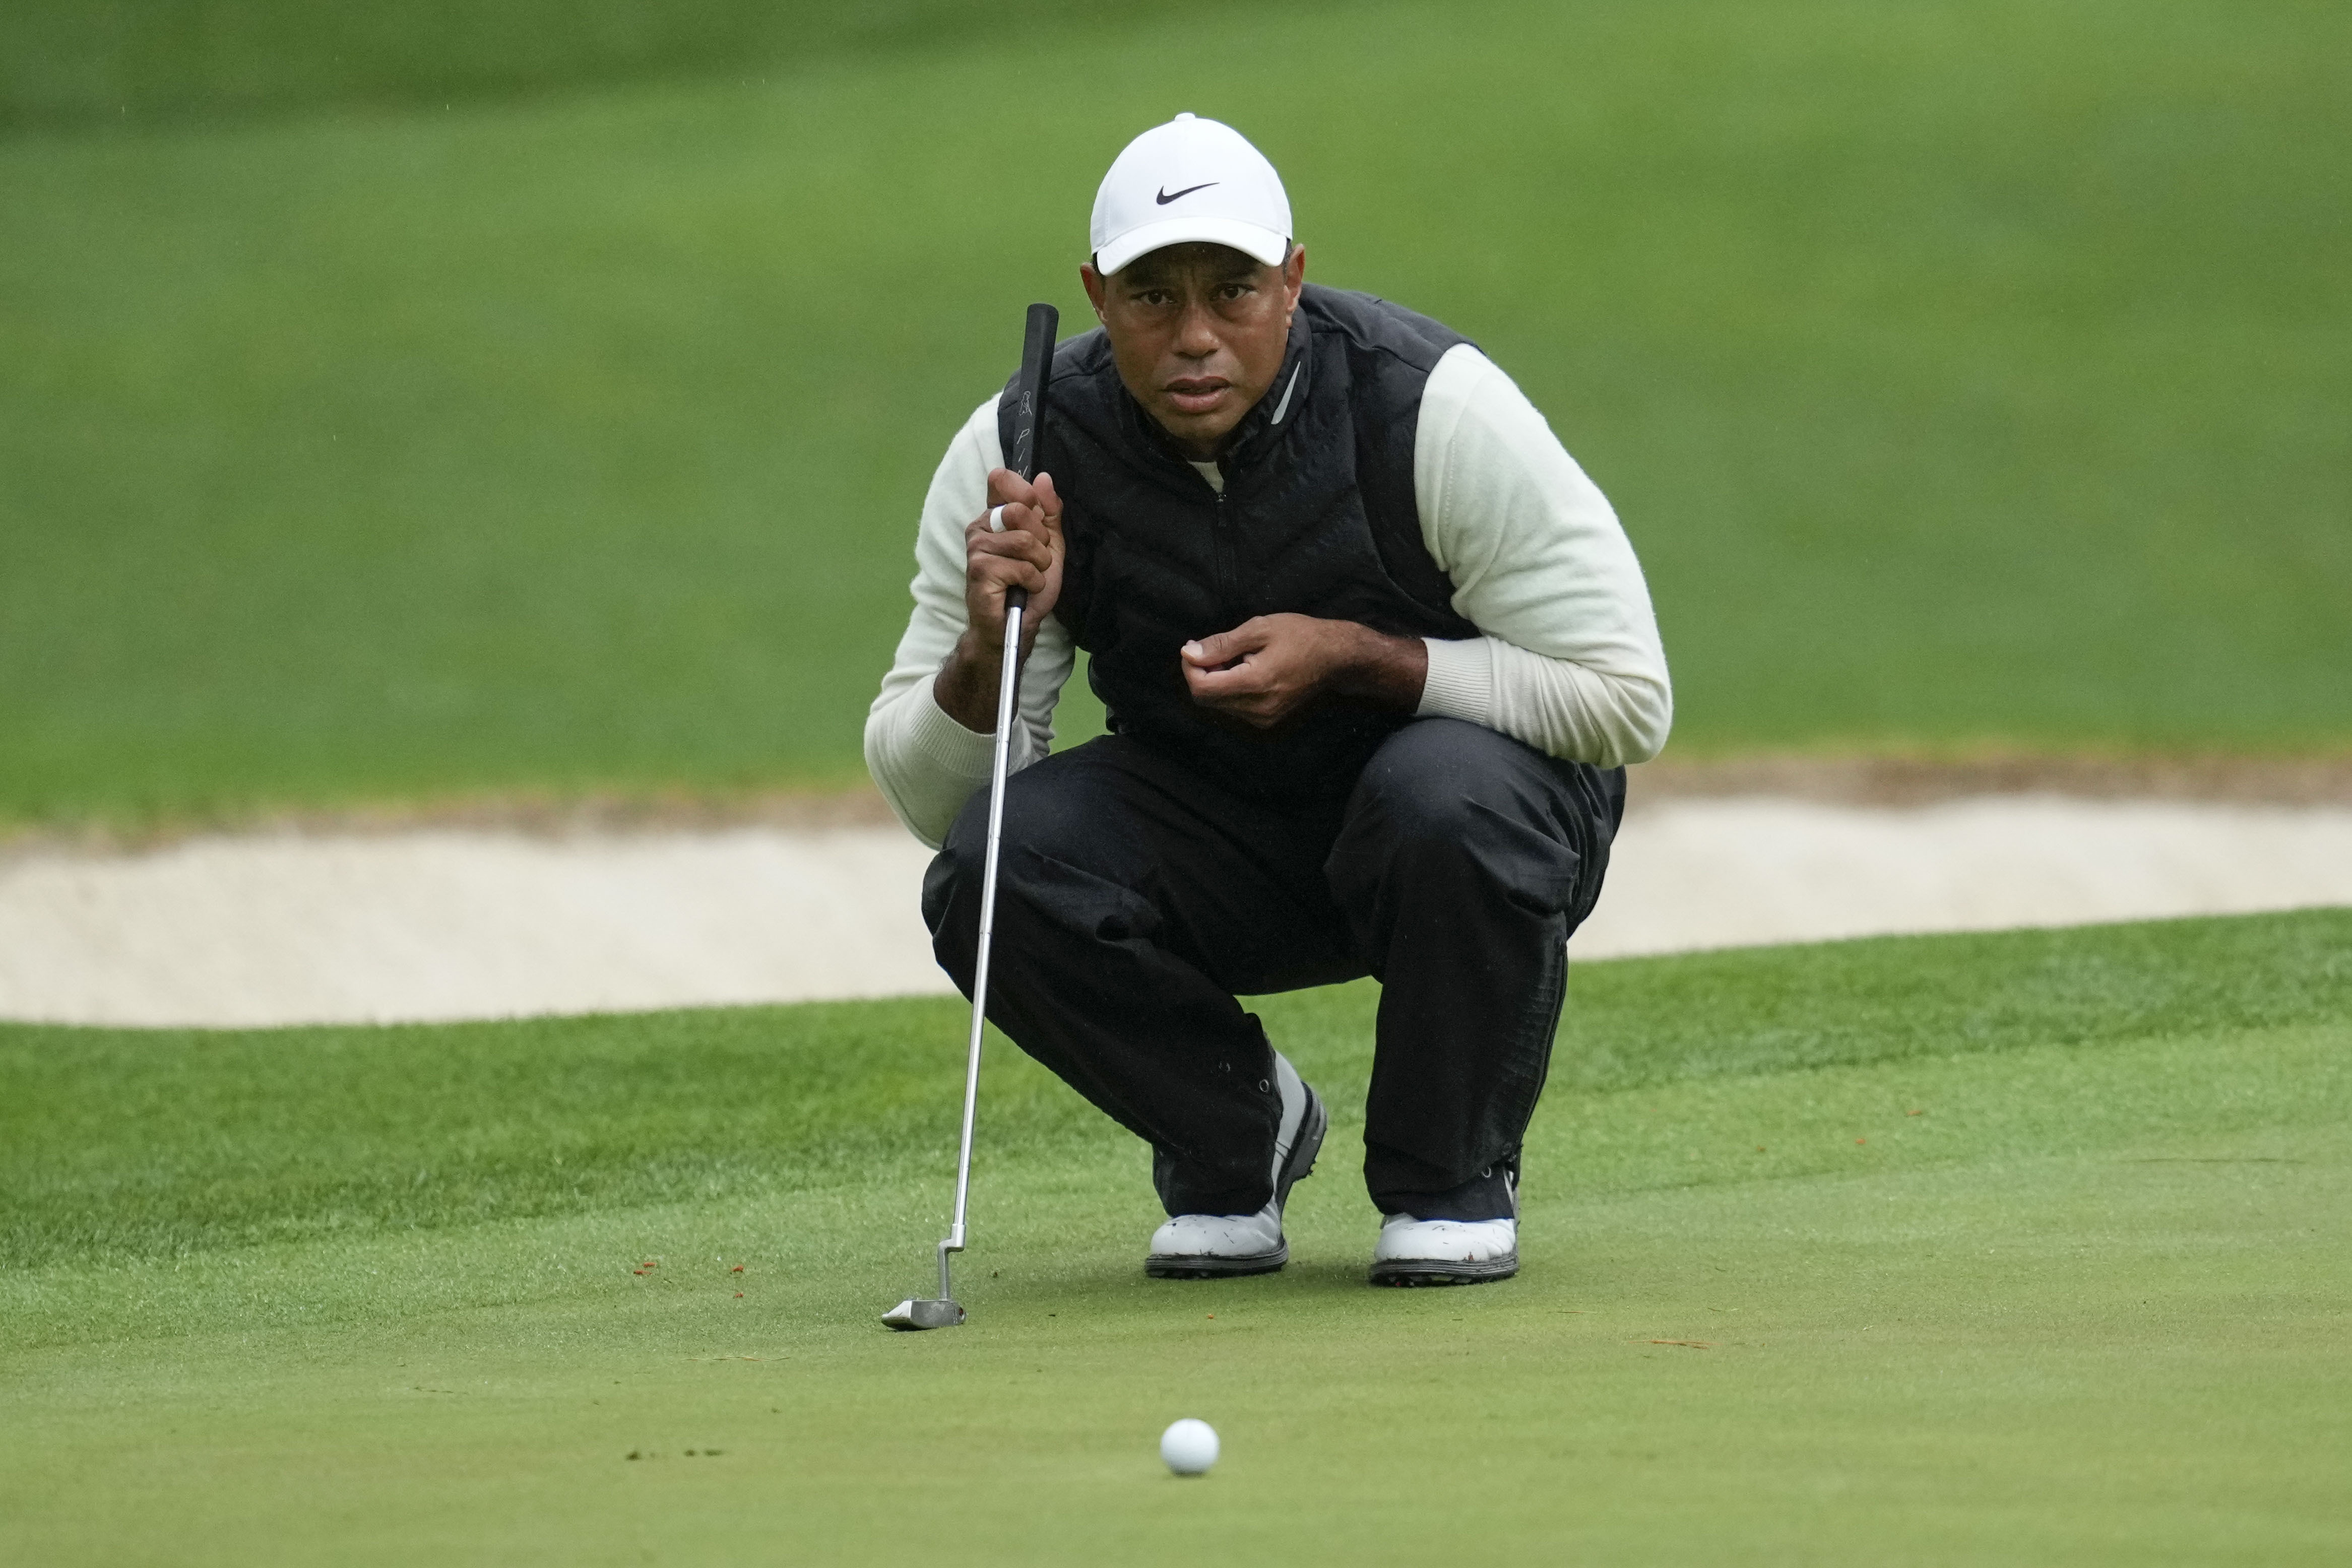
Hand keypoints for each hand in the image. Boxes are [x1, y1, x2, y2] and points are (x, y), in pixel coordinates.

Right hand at [933, 469, 1063, 732]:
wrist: (1016, 626)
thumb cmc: (1028, 587)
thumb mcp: (1050, 545)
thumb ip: (1048, 511)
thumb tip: (1044, 478)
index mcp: (994, 516)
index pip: (1002, 479)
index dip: (1028, 495)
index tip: (1037, 522)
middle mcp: (979, 527)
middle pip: (1020, 510)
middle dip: (1041, 539)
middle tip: (1036, 561)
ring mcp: (976, 548)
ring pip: (1024, 540)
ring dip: (1039, 564)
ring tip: (1030, 579)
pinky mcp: (979, 571)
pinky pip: (1021, 567)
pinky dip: (1032, 582)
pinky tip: (1023, 591)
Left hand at [1181, 614, 1427, 728]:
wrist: (1337, 658)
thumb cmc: (1302, 636)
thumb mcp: (1259, 629)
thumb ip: (1221, 644)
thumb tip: (1188, 653)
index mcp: (1255, 684)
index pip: (1201, 688)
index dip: (1191, 668)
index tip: (1196, 647)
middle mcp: (1257, 708)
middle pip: (1207, 699)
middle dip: (1202, 673)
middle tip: (1217, 649)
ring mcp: (1263, 718)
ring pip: (1219, 704)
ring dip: (1216, 681)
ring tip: (1238, 658)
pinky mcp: (1267, 719)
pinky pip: (1234, 707)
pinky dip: (1230, 689)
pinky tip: (1247, 671)